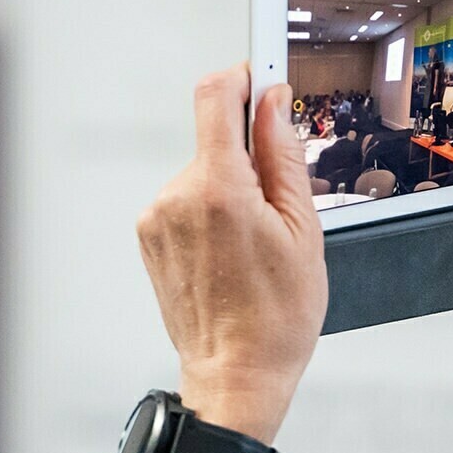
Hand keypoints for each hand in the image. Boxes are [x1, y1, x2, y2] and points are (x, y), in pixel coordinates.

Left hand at [136, 66, 325, 452]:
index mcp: (219, 189)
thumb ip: (285, 157)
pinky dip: (212, 214)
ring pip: (204, 173)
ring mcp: (157, 217)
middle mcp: (177, 196)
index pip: (215, 96)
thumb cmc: (275, 318)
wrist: (235, 374)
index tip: (264, 80)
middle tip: (280, 209)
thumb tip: (273, 105)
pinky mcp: (150, 236)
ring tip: (254, 246)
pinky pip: (187, 201)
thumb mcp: (303, 231)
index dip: (243, 78)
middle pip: (216, 140)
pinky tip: (232, 256)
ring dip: (231, 192)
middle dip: (251, 160)